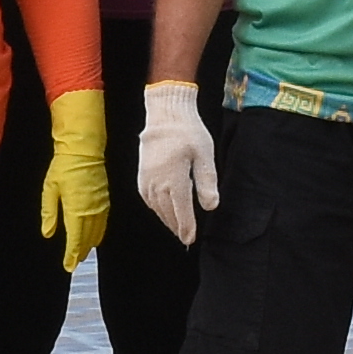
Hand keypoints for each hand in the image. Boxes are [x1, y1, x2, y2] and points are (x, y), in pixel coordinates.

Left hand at [36, 89, 110, 274]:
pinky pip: (104, 223)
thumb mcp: (49, 190)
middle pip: (87, 239)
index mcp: (76, 210)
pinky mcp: (106, 200)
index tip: (68, 266)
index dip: (71, 255)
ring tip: (83, 254)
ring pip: (97, 232)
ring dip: (89, 244)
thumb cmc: (63, 168)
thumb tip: (48, 233)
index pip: (75, 239)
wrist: (84, 150)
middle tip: (74, 263)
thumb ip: (49, 213)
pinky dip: (99, 233)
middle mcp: (90, 211)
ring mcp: (100, 206)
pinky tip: (95, 236)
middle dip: (80, 253)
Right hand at [133, 82, 216, 244]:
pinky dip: (156, 208)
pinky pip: (148, 199)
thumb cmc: (188, 132)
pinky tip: (163, 209)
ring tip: (176, 227)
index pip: (181, 212)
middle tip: (186, 238)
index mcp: (174, 180)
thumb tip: (211, 206)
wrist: (165, 114)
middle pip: (167, 213)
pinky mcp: (141, 175)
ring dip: (166, 219)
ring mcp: (146, 180)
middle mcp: (157, 183)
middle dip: (177, 227)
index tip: (190, 240)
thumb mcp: (205, 154)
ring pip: (156, 208)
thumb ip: (207, 182)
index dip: (187, 228)